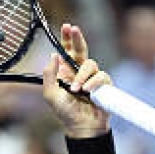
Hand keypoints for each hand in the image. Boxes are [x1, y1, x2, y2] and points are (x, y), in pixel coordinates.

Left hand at [42, 24, 109, 138]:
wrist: (82, 126)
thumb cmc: (66, 112)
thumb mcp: (51, 94)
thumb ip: (50, 75)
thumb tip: (53, 55)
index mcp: (66, 72)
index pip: (66, 51)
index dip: (67, 39)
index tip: (66, 27)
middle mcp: (80, 72)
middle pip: (81, 50)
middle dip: (77, 38)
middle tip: (73, 29)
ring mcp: (93, 77)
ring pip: (90, 64)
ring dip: (82, 76)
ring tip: (76, 90)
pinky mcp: (104, 84)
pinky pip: (101, 76)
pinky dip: (93, 83)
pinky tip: (88, 92)